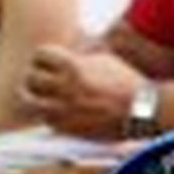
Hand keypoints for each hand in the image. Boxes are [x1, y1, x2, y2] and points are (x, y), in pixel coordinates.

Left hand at [20, 44, 143, 138]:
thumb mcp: (105, 59)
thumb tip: (70, 46)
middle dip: (36, 77)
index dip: (43, 57)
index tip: (48, 62)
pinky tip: (59, 112)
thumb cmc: (127, 83)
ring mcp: (65, 109)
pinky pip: (46, 121)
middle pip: (31, 78)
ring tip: (43, 98)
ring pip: (31, 102)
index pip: (40, 55)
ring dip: (36, 98)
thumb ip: (82, 54)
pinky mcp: (68, 127)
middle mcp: (65, 87)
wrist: (143, 110)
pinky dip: (49, 116)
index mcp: (74, 66)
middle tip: (43, 80)